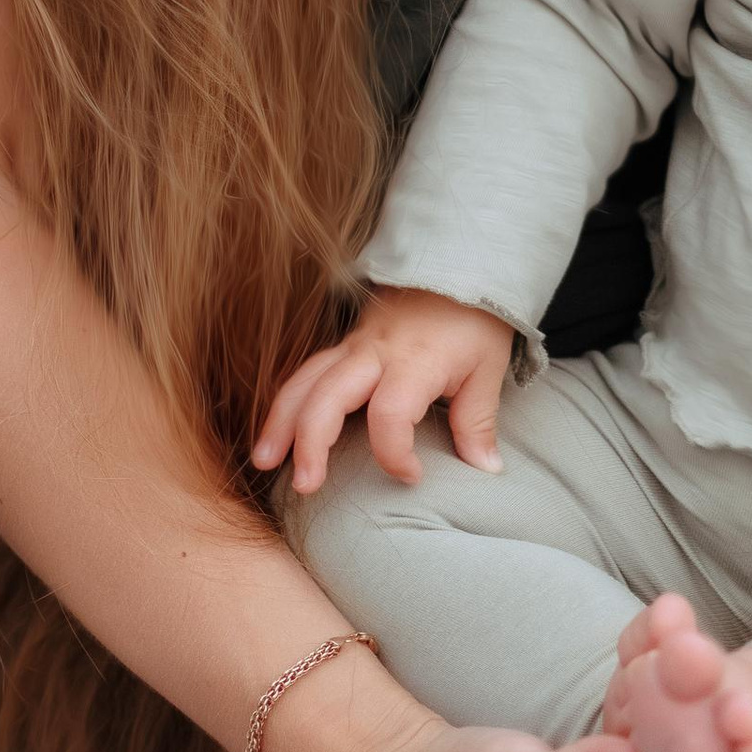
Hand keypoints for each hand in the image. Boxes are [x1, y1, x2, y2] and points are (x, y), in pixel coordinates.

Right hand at [251, 286, 513, 496]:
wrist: (457, 264)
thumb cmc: (474, 321)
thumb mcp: (487, 368)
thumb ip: (478, 421)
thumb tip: (486, 470)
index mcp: (415, 360)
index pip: (390, 414)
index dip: (395, 454)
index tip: (412, 476)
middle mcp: (375, 351)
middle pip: (328, 395)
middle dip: (310, 443)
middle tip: (306, 486)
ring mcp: (354, 344)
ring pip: (304, 380)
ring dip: (280, 421)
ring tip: (264, 462)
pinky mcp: (344, 344)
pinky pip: (306, 372)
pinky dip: (286, 403)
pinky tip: (274, 432)